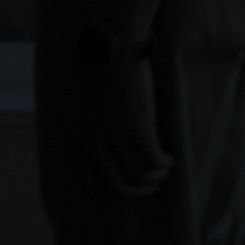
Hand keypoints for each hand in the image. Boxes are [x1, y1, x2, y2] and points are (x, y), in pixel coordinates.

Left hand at [85, 57, 171, 197]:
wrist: (114, 53)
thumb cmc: (100, 78)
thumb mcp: (82, 113)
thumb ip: (88, 136)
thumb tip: (106, 157)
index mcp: (75, 143)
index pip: (90, 184)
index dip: (111, 190)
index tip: (125, 186)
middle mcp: (92, 146)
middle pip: (116, 185)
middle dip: (135, 191)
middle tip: (149, 188)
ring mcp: (115, 139)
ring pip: (137, 175)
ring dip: (153, 179)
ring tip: (162, 173)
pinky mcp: (138, 129)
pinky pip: (152, 159)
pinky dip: (162, 164)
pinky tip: (168, 160)